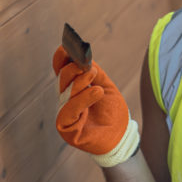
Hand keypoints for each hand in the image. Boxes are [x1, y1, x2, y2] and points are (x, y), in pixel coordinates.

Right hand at [53, 46, 139, 166]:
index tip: (66, 47)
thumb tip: (86, 59)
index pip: (61, 70)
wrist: (121, 134)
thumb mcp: (106, 86)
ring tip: (92, 74)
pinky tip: (96, 91)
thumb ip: (95, 74)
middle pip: (63, 80)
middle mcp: (65, 99)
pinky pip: (69, 112)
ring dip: (79, 82)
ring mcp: (64, 113)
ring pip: (66, 94)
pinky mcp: (67, 128)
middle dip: (72, 69)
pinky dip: (82, 100)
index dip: (61, 59)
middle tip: (85, 63)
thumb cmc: (112, 110)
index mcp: (72, 87)